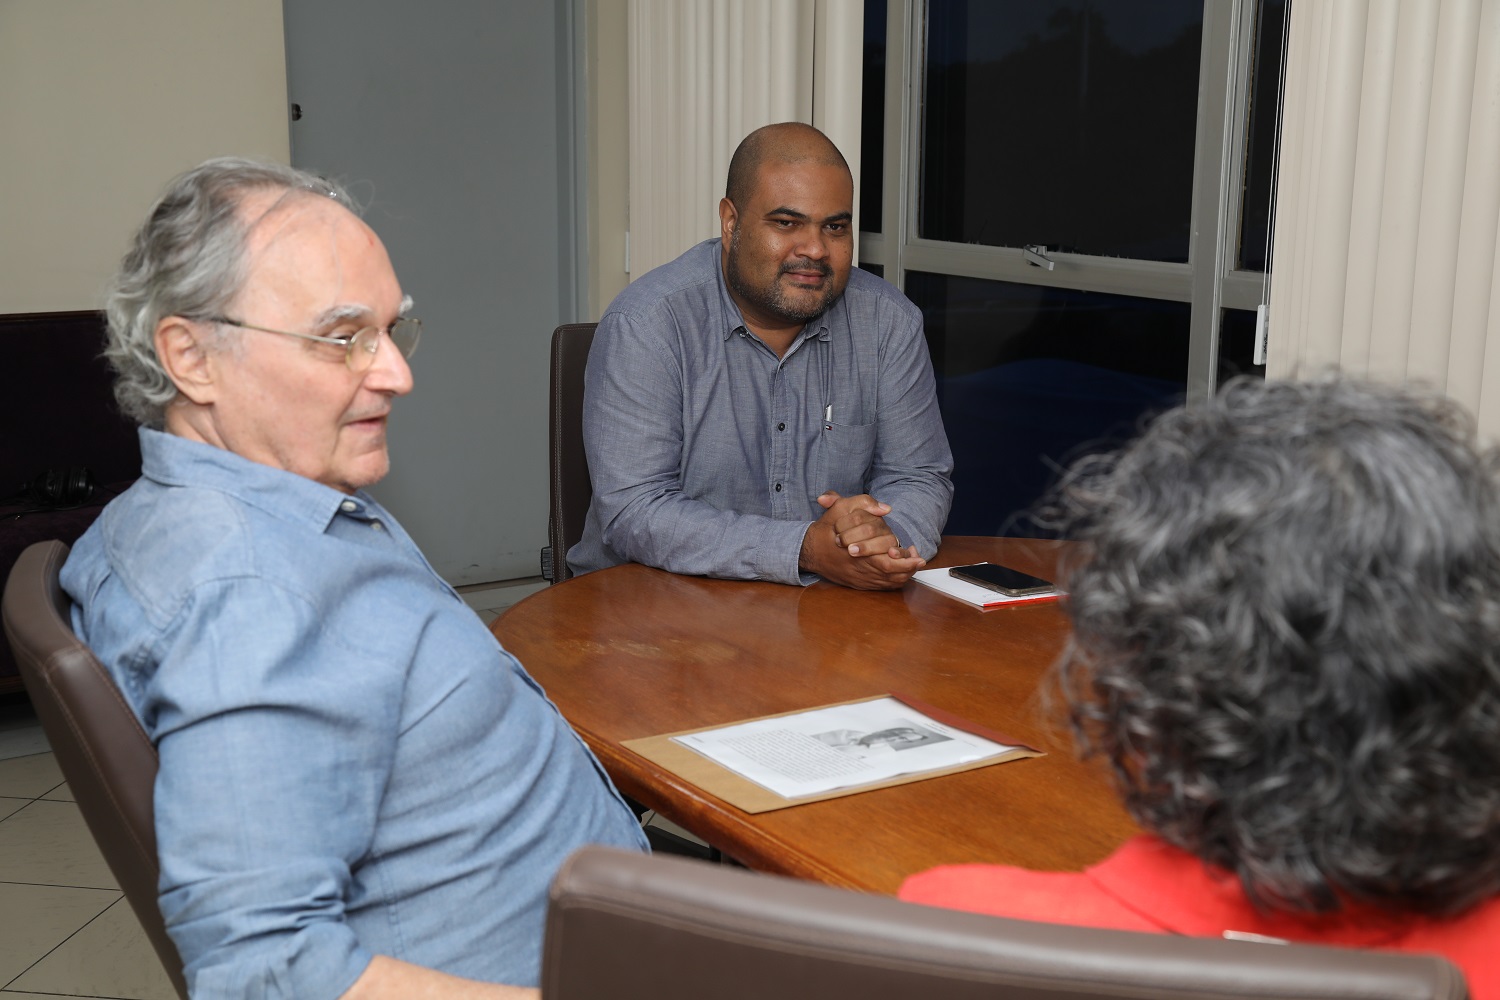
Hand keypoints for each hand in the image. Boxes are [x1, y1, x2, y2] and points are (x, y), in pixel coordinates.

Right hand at [799, 491, 925, 589]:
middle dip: (908, 568)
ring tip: (914, 565)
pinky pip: (880, 587)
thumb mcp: (840, 508)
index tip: (916, 552)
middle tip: (920, 561)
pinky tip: (902, 573)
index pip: (886, 561)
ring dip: (903, 574)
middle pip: (890, 574)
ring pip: (886, 582)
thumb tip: (886, 508)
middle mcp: (859, 568)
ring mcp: (859, 578)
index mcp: (857, 552)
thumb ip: (863, 503)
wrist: (808, 550)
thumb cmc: (826, 529)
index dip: (904, 560)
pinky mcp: (858, 583)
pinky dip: (893, 581)